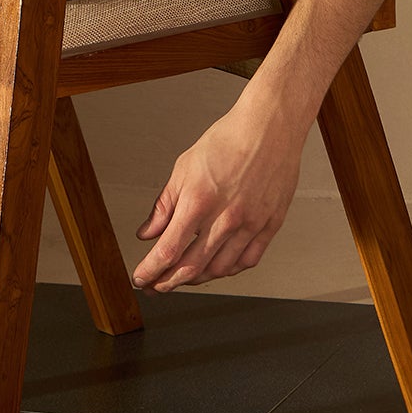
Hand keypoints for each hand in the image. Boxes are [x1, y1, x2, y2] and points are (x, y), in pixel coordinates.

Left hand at [131, 98, 304, 291]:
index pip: (168, 250)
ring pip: (219, 270)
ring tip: (183, 277)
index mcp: (199, 201)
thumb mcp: (184, 167)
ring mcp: (250, 225)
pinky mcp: (270, 226)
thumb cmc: (228, 140)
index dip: (151, 270)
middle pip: (192, 267)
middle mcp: (225, 218)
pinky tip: (218, 267)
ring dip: (197, 279)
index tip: (141, 278)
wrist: (269, 127)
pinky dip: (229, 270)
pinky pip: (248, 261)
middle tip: (157, 285)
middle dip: (169, 282)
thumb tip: (147, 233)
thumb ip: (164, 205)